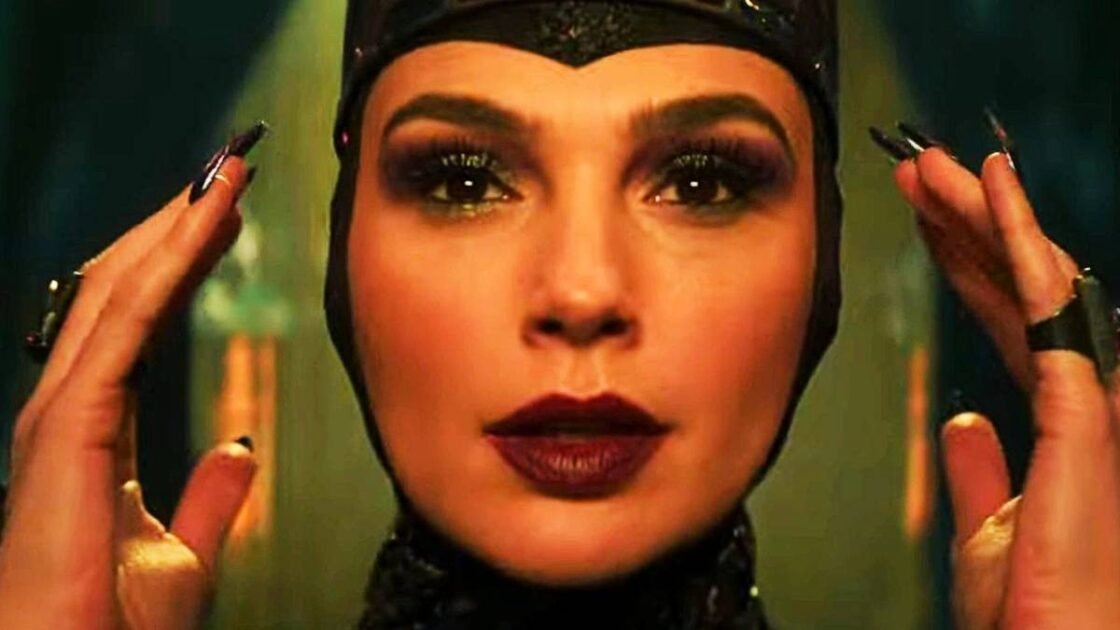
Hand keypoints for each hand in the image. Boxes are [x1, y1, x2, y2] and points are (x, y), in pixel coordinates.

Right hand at [0, 151, 257, 628]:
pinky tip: (206, 220)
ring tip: (227, 175)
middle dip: (175, 228)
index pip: (139, 324)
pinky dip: (168, 265)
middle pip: (124, 293)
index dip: (180, 265)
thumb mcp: (186, 551)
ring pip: (121, 293)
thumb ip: (212, 496)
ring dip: (175, 228)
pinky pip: (125, 325)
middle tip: (229, 172)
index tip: (224, 216)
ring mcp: (60, 414)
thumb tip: (240, 448)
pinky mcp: (70, 425)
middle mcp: (68, 411)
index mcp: (93, 433)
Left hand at [893, 144, 1119, 627]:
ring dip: (985, 213)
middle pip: (1021, 288)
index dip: (968, 263)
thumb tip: (964, 423)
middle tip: (918, 171)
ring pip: (1036, 279)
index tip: (925, 219)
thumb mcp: (988, 527)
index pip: (1009, 318)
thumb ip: (982, 470)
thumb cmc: (1029, 614)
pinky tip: (992, 186)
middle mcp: (1082, 400)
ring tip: (933, 164)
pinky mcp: (1084, 414)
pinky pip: (1049, 304)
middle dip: (969, 224)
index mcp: (1059, 423)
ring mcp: (1090, 402)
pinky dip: (1021, 237)